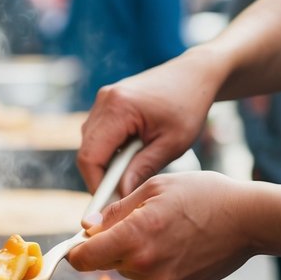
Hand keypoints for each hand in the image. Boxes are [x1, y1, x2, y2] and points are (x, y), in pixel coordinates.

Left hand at [68, 171, 257, 279]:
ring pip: (128, 269)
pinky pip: (151, 277)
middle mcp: (144, 266)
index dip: (76, 250)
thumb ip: (116, 210)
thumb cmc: (204, 196)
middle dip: (111, 244)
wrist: (249, 221)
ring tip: (166, 229)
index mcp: (134, 237)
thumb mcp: (155, 188)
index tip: (77, 243)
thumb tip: (88, 225)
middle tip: (139, 221)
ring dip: (135, 253)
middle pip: (106, 262)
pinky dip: (155, 263)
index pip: (84, 257)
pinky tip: (178, 244)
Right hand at [77, 50, 222, 195]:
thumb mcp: (172, 143)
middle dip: (100, 177)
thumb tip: (121, 195)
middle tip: (121, 197)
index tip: (110, 206)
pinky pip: (99, 133)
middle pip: (86, 151)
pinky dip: (109, 150)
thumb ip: (143, 168)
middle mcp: (105, 101)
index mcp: (119, 109)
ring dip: (105, 164)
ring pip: (90, 143)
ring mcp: (104, 99)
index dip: (96, 185)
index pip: (90, 157)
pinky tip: (131, 158)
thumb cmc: (188, 106)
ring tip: (131, 175)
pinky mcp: (108, 101)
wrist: (194, 74)